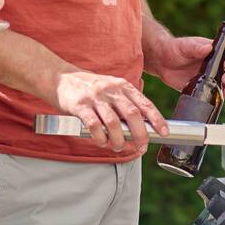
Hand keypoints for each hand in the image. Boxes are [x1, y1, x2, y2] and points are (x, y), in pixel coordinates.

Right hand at [54, 71, 168, 152]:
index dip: (157, 119)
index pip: (144, 103)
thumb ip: (125, 102)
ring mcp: (96, 97)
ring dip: (119, 140)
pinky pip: (94, 126)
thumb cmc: (89, 87)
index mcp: (122, 85)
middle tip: (142, 147)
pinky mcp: (80, 105)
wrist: (60, 77)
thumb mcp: (111, 88)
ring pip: (114, 123)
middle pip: (132, 114)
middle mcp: (111, 90)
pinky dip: (100, 138)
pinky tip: (102, 142)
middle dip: (140, 134)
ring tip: (119, 146)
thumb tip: (142, 126)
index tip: (164, 132)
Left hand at [150, 36, 224, 99]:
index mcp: (216, 52)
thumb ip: (195, 47)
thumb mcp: (185, 46)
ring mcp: (213, 78)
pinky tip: (223, 97)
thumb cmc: (175, 49)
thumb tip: (208, 48)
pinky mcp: (206, 89)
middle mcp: (217, 65)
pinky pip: (220, 94)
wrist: (162, 63)